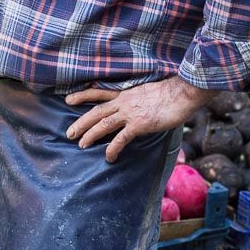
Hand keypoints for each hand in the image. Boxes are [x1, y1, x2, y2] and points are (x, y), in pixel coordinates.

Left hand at [65, 76, 216, 162]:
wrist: (182, 93)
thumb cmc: (171, 93)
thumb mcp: (148, 92)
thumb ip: (139, 100)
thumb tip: (139, 109)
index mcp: (125, 93)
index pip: (99, 93)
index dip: (82, 96)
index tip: (68, 99)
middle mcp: (124, 101)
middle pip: (96, 111)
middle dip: (81, 123)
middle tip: (69, 133)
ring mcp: (130, 112)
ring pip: (104, 124)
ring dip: (90, 135)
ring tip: (81, 145)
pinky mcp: (139, 124)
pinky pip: (122, 138)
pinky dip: (113, 148)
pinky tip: (108, 157)